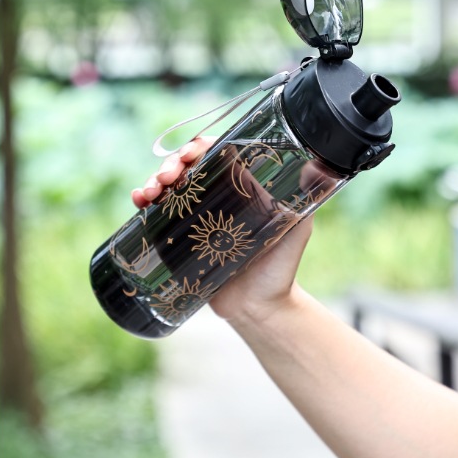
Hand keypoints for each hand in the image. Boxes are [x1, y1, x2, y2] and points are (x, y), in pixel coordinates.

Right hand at [131, 136, 313, 325]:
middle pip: (188, 167)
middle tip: (168, 177)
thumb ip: (306, 201)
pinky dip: (145, 202)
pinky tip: (139, 201)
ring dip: (155, 179)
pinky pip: (158, 214)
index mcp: (241, 187)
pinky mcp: (180, 238)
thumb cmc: (281, 269)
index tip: (190, 152)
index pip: (217, 154)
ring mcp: (196, 216)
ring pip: (170, 186)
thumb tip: (318, 168)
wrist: (260, 311)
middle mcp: (217, 197)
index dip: (200, 146)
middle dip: (173, 163)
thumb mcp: (296, 229)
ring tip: (151, 192)